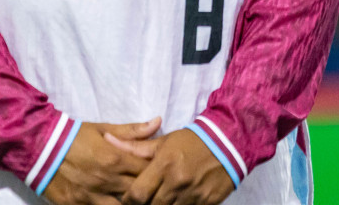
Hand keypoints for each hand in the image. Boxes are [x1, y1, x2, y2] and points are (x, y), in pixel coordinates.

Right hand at [43, 119, 160, 204]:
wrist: (40, 148)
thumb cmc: (75, 136)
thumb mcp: (104, 129)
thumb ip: (132, 130)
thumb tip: (159, 121)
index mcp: (116, 159)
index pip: (147, 170)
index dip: (156, 171)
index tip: (159, 171)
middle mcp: (107, 180)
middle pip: (138, 191)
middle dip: (146, 189)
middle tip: (150, 187)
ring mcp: (91, 196)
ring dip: (128, 203)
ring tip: (133, 199)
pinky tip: (113, 203)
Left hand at [112, 129, 232, 204]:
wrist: (230, 141)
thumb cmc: (193, 141)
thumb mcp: (165, 141)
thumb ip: (135, 147)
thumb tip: (108, 141)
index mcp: (164, 165)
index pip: (136, 195)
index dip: (129, 200)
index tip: (131, 197)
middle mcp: (177, 182)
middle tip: (146, 199)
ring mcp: (193, 194)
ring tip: (163, 198)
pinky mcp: (207, 202)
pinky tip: (178, 201)